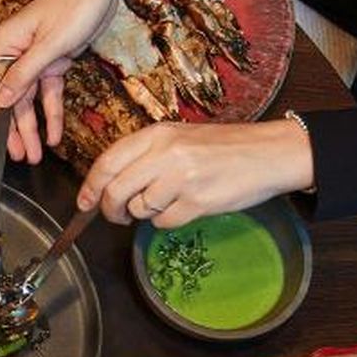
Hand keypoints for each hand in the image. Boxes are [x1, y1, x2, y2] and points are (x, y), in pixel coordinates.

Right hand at [0, 0, 123, 163]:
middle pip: (8, 102)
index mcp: (3, 47)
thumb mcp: (49, 43)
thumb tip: (0, 102)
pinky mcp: (52, 63)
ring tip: (35, 156)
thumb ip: (24, 75)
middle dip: (13, 132)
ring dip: (32, 129)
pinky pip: (48, 95)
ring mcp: (32, 61)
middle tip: (18, 158)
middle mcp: (13, 55)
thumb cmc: (74, 5)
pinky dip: (52, 114)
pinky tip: (54, 136)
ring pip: (28, 103)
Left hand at [78, 119, 314, 226]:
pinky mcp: (197, 202)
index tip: (84, 203)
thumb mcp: (180, 138)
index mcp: (158, 134)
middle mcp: (165, 154)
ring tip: (167, 202)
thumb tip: (109, 183)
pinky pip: (164, 222)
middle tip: (117, 217)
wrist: (272, 153)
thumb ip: (145, 155)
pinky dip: (169, 221)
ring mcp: (181, 178)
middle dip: (110, 210)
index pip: (107, 162)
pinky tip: (187, 207)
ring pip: (139, 209)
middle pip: (116, 191)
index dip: (90, 187)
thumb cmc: (225, 148)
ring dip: (145, 214)